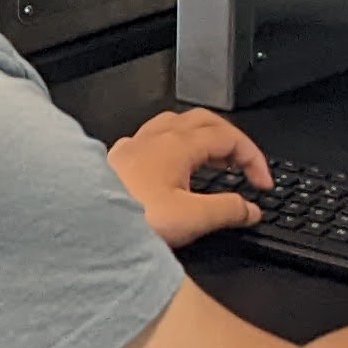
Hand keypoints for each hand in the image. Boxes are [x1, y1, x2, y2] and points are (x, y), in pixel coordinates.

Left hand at [106, 108, 272, 246]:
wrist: (84, 225)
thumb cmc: (128, 219)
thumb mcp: (190, 220)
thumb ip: (227, 211)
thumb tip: (250, 209)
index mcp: (177, 146)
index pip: (228, 137)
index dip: (253, 157)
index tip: (263, 182)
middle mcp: (153, 139)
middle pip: (203, 122)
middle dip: (230, 139)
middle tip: (244, 164)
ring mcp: (133, 147)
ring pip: (174, 126)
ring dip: (200, 139)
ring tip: (213, 161)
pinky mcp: (117, 162)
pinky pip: (150, 141)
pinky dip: (172, 148)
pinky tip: (169, 168)